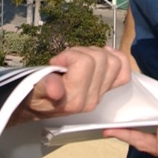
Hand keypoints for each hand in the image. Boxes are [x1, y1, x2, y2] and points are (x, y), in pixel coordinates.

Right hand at [13, 46, 130, 121]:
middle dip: (82, 52)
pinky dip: (116, 58)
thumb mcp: (33, 89)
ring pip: (114, 62)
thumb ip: (44, 86)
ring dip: (96, 53)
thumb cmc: (34, 94)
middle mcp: (91, 99)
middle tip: (66, 59)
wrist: (37, 106)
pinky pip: (124, 72)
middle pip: (101, 59)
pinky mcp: (106, 90)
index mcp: (74, 99)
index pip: (85, 63)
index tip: (55, 61)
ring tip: (79, 58)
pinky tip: (103, 54)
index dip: (69, 55)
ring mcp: (100, 95)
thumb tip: (56, 89)